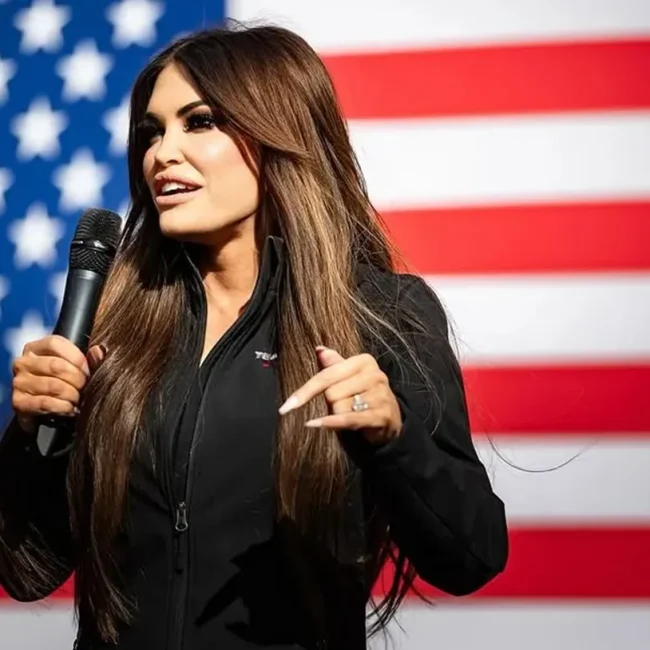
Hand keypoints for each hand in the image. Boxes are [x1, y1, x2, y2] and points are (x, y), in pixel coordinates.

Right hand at [11, 335, 106, 433]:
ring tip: (79, 399)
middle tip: (86, 387)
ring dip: (72, 395)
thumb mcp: (74, 367)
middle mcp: (23, 362)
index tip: (88, 370)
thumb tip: (99, 351)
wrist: (44, 411)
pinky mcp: (19, 402)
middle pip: (56, 365)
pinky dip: (63, 407)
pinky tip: (70, 409)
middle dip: (77, 378)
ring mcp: (19, 382)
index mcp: (35, 348)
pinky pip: (46, 403)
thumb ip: (88, 358)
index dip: (76, 357)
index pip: (54, 343)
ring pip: (53, 385)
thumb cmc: (61, 383)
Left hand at [278, 347, 402, 443]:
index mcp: (364, 361)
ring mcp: (380, 395)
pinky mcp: (382, 415)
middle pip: (331, 393)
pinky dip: (330, 423)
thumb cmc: (363, 395)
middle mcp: (374, 375)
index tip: (287, 406)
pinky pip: (348, 419)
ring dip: (337, 416)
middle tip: (343, 406)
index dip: (305, 392)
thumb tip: (319, 349)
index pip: (327, 375)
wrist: (390, 418)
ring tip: (351, 414)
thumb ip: (333, 364)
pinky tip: (314, 424)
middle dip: (330, 404)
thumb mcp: (348, 378)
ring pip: (339, 408)